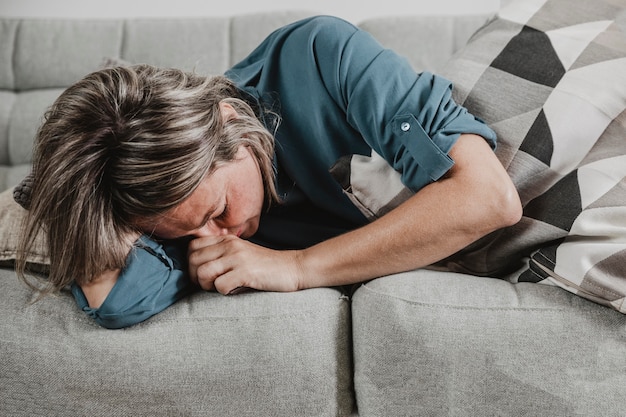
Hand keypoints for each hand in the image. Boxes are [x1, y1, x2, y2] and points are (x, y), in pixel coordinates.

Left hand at [187, 235, 303, 294]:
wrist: (293, 267)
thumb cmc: (265, 266)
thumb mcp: (241, 253)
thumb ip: (221, 254)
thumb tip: (196, 268)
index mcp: (226, 239)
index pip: (192, 247)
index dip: (191, 264)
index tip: (203, 274)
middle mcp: (230, 245)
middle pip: (193, 261)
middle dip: (196, 278)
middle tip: (210, 285)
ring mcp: (237, 258)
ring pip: (202, 273)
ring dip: (207, 286)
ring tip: (221, 288)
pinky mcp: (245, 272)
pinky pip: (219, 285)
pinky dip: (224, 292)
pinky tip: (235, 290)